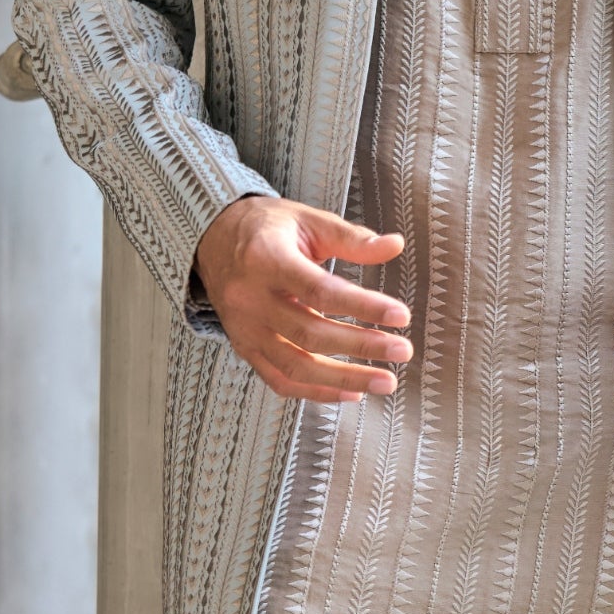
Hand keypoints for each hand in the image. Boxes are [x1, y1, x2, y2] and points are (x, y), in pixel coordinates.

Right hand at [194, 195, 411, 403]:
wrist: (211, 240)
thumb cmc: (265, 228)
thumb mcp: (307, 220)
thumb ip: (350, 238)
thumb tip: (394, 245)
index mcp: (266, 260)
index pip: (321, 291)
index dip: (363, 307)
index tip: (401, 316)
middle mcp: (250, 299)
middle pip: (310, 333)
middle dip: (362, 346)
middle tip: (402, 351)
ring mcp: (245, 329)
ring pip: (296, 366)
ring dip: (344, 380)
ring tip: (385, 382)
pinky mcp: (244, 348)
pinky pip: (280, 381)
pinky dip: (316, 392)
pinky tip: (351, 392)